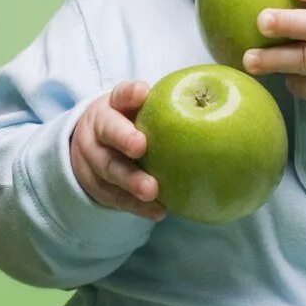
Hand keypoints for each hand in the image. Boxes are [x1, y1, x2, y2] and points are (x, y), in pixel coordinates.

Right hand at [70, 80, 165, 220]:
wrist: (93, 149)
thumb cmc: (131, 127)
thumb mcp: (141, 113)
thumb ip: (167, 111)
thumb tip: (214, 110)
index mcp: (112, 106)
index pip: (120, 95)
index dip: (130, 94)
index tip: (143, 94)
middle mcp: (97, 130)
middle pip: (108, 133)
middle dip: (124, 139)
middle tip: (141, 147)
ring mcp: (92, 159)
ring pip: (107, 170)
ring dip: (130, 181)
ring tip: (151, 191)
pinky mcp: (96, 186)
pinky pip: (114, 197)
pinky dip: (136, 206)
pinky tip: (157, 211)